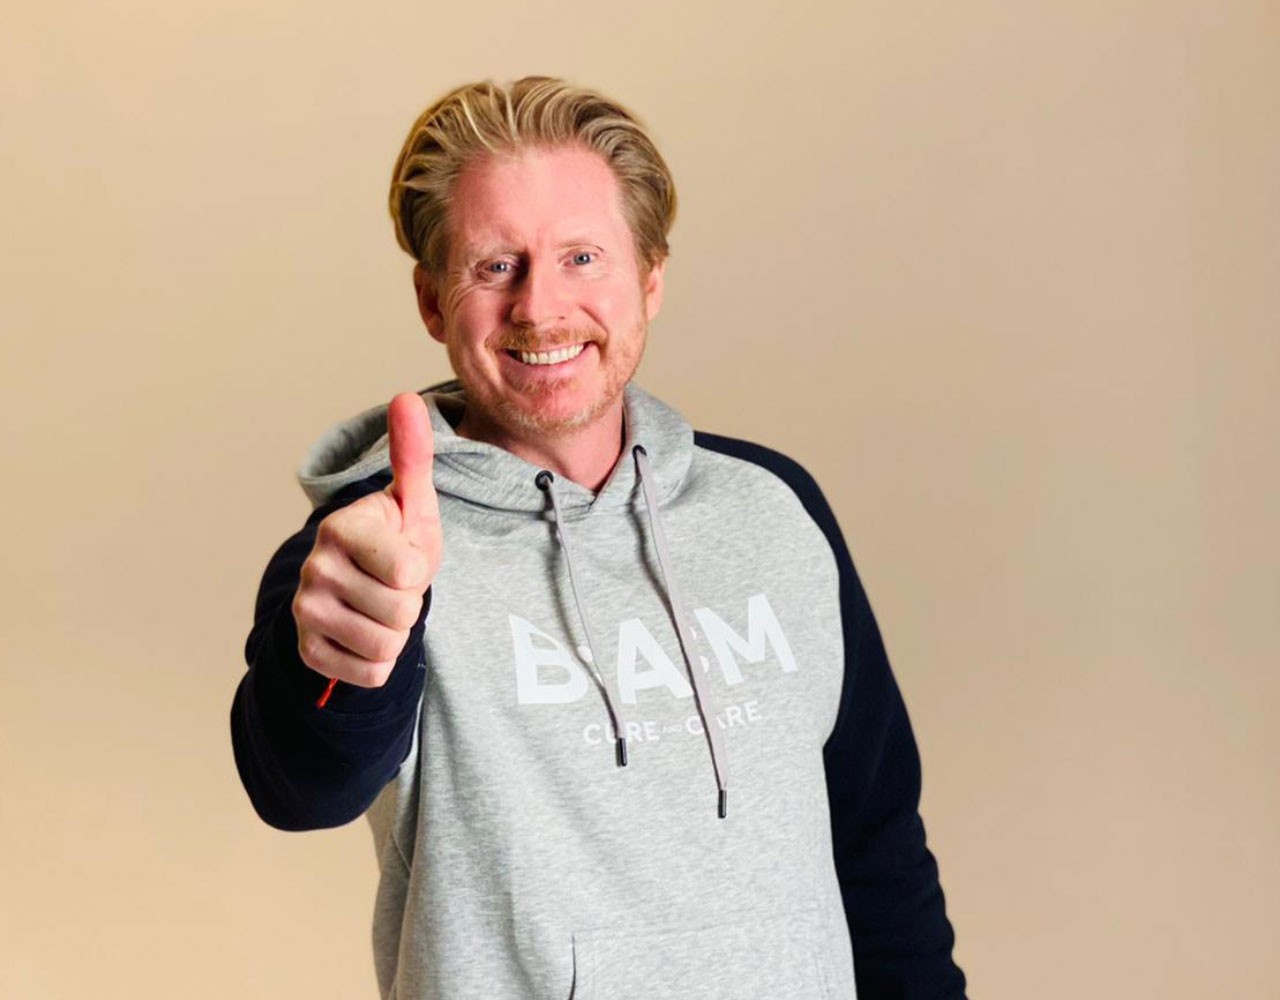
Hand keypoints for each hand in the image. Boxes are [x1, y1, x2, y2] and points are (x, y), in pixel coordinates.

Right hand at [293, 392, 440, 688]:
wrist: (360, 589)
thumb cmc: (394, 541)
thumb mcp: (413, 503)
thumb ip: (412, 455)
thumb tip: (407, 397)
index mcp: (342, 528)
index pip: (407, 574)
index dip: (420, 569)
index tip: (404, 553)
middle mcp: (314, 568)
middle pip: (401, 612)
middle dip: (411, 603)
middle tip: (394, 584)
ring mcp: (306, 612)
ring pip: (386, 646)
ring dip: (397, 632)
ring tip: (382, 606)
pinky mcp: (308, 652)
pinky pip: (370, 673)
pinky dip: (379, 662)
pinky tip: (366, 633)